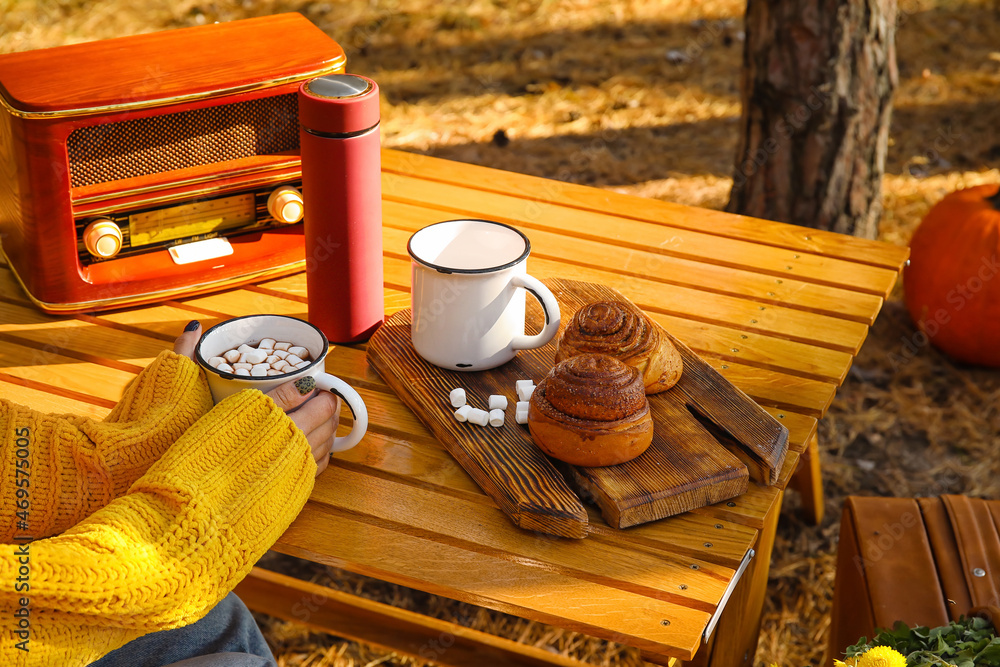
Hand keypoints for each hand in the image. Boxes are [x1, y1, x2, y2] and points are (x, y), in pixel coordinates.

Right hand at [173, 320, 341, 475]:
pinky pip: (319, 467)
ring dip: (328, 428)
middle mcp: (285, 440)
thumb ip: (188, 357)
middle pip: (324, 415)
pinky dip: (321, 454)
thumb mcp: (183, 396)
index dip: (318, 385)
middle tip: (323, 398)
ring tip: (319, 420)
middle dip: (328, 404)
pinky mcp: (294, 490)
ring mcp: (294, 467)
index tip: (316, 382)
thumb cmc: (183, 447)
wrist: (186, 507)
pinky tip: (310, 449)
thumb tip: (194, 327)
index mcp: (262, 414)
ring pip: (327, 441)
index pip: (306, 391)